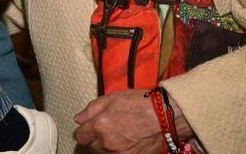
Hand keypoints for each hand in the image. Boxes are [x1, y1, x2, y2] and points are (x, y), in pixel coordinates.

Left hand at [74, 89, 193, 153]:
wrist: (166, 116)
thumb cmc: (142, 104)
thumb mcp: (112, 98)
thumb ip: (92, 109)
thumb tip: (79, 118)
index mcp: (99, 126)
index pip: (80, 136)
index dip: (84, 130)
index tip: (90, 127)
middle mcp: (107, 143)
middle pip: (91, 147)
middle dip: (94, 139)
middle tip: (104, 130)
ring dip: (105, 147)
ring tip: (116, 136)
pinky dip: (117, 152)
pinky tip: (125, 143)